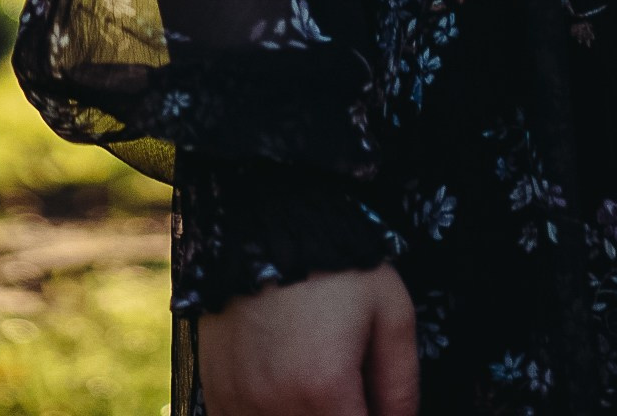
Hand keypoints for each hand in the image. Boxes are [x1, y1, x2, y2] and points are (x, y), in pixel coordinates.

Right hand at [197, 262, 418, 415]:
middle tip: (349, 388)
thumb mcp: (391, 312)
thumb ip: (401, 385)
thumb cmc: (337, 265)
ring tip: (316, 380)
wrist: (267, 220)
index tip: (373, 402)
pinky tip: (286, 385)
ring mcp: (238, 402)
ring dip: (305, 415)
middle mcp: (274, 407)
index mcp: (323, 391)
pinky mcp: (215, 391)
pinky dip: (271, 413)